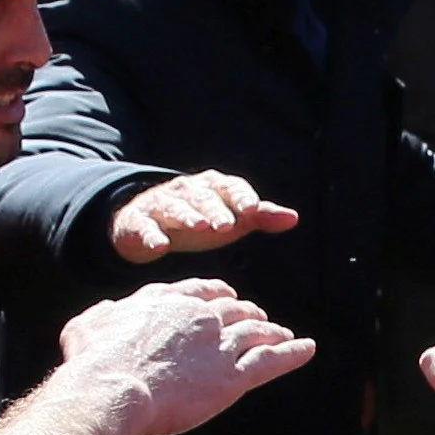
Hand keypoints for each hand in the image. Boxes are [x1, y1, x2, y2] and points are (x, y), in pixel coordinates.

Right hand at [55, 279, 317, 434]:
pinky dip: (293, 353)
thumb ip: (103, 315)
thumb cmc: (92, 362)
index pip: (199, 291)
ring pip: (255, 331)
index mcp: (165, 301)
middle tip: (256, 318)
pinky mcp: (232, 377)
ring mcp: (218, 345)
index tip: (224, 298)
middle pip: (232, 309)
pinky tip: (307, 349)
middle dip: (246, 312)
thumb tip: (109, 310)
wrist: (111, 389)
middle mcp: (197, 316)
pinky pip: (271, 360)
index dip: (215, 295)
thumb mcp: (85, 327)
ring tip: (282, 333)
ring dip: (271, 330)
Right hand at [107, 170, 299, 263]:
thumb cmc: (201, 218)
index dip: (241, 197)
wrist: (148, 220)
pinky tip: (160, 247)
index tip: (253, 209)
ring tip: (200, 227)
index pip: (230, 187)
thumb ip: (261, 217)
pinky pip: (145, 227)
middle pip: (203, 197)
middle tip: (227, 225)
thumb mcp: (233, 217)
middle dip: (215, 209)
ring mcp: (161, 204)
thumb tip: (294, 218)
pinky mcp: (140, 221)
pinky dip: (151, 235)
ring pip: (175, 208)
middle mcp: (187, 191)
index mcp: (213, 186)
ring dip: (187, 216)